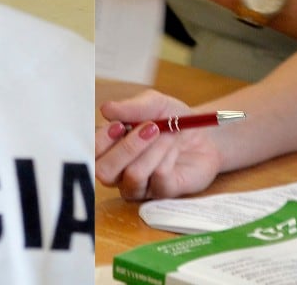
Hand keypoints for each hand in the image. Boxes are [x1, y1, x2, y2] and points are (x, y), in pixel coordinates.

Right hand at [96, 91, 222, 199]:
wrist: (206, 134)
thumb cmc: (173, 119)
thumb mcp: (154, 104)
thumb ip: (130, 107)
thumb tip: (105, 109)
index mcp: (111, 148)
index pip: (91, 154)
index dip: (101, 141)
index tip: (120, 125)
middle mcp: (120, 171)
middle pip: (104, 172)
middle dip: (126, 148)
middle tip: (150, 128)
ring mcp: (141, 185)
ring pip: (133, 176)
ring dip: (153, 149)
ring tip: (169, 133)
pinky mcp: (162, 193)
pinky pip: (158, 178)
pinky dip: (168, 157)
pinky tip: (175, 148)